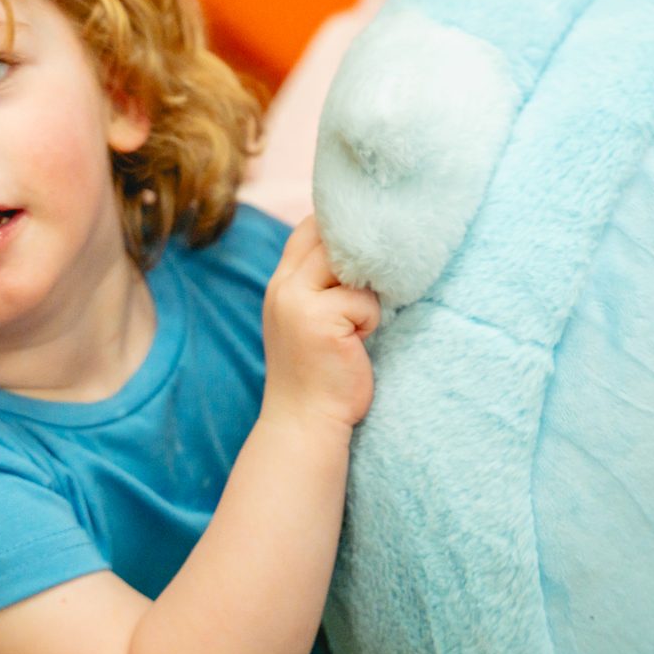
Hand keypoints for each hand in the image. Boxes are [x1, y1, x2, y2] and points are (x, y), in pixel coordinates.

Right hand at [260, 215, 378, 434]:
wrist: (305, 423)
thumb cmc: (321, 374)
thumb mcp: (312, 319)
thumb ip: (324, 283)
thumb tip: (367, 247)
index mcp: (281, 283)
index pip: (310, 229)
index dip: (343, 229)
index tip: (369, 245)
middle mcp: (283, 286)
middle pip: (331, 237)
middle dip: (362, 254)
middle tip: (372, 286)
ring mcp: (297, 301)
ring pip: (352, 266)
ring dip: (367, 294)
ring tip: (357, 328)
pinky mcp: (319, 320)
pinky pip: (363, 301)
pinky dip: (370, 321)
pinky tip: (357, 344)